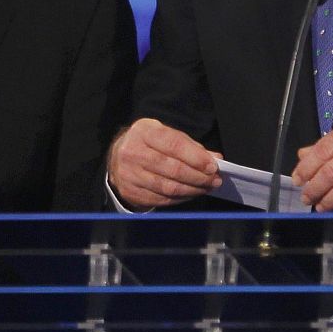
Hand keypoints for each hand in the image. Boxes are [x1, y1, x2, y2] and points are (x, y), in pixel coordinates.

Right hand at [106, 119, 220, 208]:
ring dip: (192, 190)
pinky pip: (161, 199)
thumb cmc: (148, 144)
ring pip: (168, 187)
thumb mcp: (165, 135)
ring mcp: (129, 174)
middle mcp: (132, 152)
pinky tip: (190, 194)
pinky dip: (180, 198)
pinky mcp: (130, 191)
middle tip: (214, 180)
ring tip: (205, 188)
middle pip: (173, 169)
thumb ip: (190, 146)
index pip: (174, 145)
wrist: (118, 157)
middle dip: (198, 177)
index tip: (213, 166)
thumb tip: (214, 159)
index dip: (196, 157)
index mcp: (144, 132)